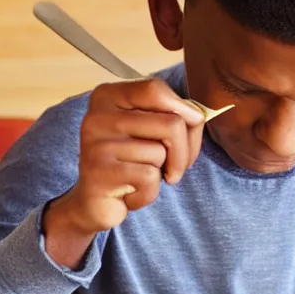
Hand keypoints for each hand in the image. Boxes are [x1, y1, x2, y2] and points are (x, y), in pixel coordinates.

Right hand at [59, 78, 205, 234]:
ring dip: (162, 174)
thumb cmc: (129, 166)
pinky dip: (149, 192)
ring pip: (161, 153)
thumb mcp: (148, 134)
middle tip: (173, 169)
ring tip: (142, 179)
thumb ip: (170, 117)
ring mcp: (96, 143)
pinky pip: (148, 177)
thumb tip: (198, 115)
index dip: (185, 111)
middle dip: (184, 153)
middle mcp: (98, 115)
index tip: (191, 129)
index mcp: (109, 97)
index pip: (156, 90)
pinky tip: (131, 193)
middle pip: (170, 124)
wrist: (96, 203)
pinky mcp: (99, 172)